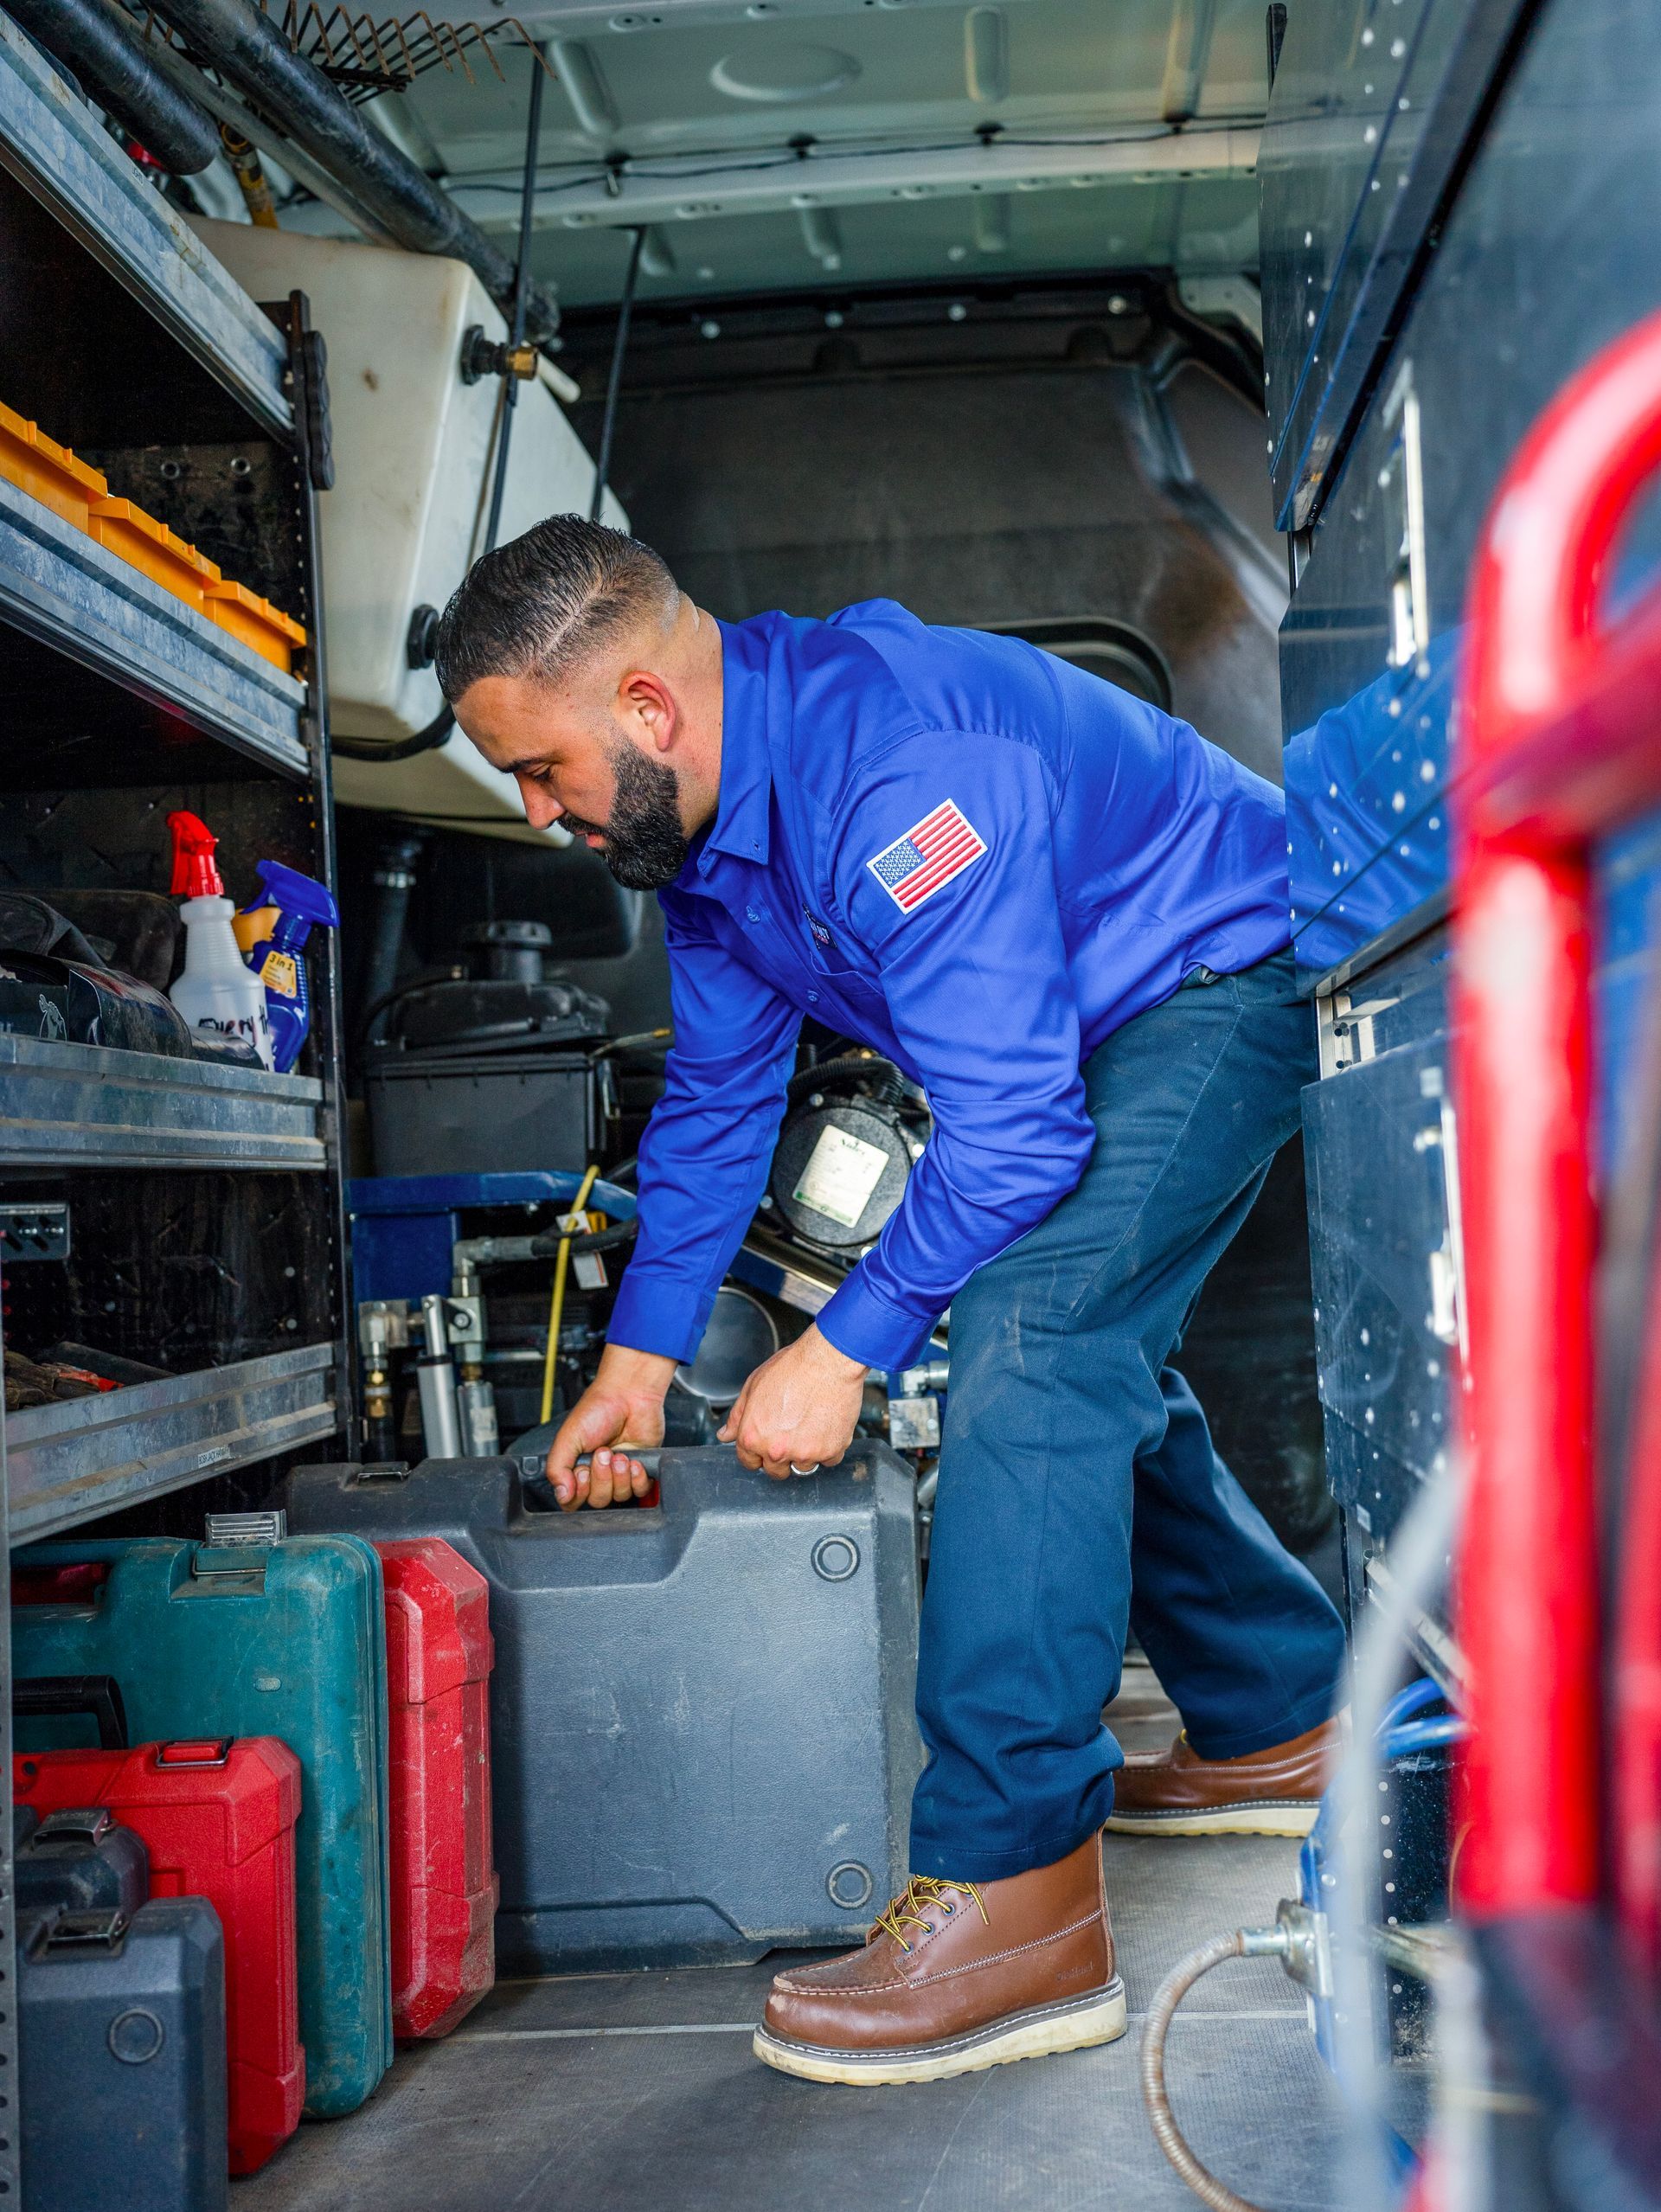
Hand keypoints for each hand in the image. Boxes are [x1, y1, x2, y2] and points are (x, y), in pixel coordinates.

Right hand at [545, 1344, 674, 1510]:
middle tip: (603, 1453)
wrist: (629, 1395)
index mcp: (577, 1468)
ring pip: (619, 1496)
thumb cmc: (597, 1410)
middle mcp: (598, 1474)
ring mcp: (620, 1474)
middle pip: (598, 1500)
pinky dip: (638, 1478)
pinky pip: (640, 1490)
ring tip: (619, 1454)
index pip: (573, 1500)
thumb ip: (557, 1468)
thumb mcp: (568, 1437)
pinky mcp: (641, 1469)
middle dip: (601, 1478)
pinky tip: (634, 1460)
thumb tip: (561, 1494)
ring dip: (620, 1476)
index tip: (582, 1473)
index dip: (578, 1493)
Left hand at [718, 1325, 868, 1479]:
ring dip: (806, 1452)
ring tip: (811, 1423)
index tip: (767, 1444)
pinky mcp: (831, 1451)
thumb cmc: (792, 1367)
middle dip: (781, 1457)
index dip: (757, 1452)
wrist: (828, 1360)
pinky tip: (826, 1424)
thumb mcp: (753, 1386)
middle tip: (791, 1432)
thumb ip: (738, 1416)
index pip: (749, 1462)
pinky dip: (829, 1447)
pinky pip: (829, 1460)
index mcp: (752, 1437)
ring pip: (804, 1467)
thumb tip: (725, 1435)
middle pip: (777, 1471)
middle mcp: (777, 1450)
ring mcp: (805, 1453)